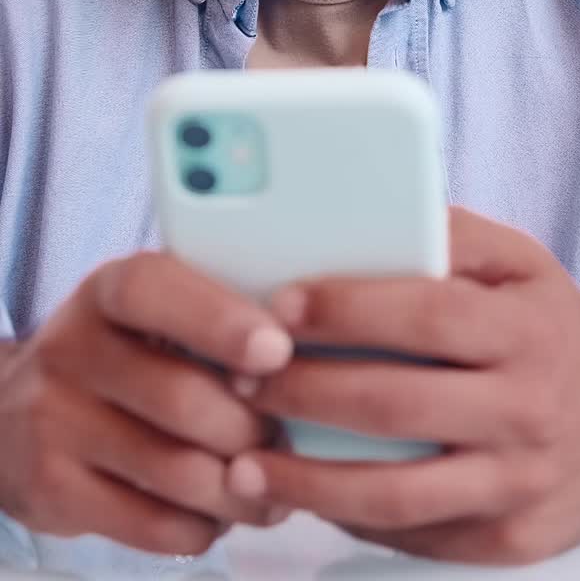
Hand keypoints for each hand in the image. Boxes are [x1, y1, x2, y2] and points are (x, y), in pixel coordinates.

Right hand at [0, 251, 293, 554]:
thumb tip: (311, 344)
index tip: (278, 350)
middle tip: (286, 439)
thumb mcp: (150, 313)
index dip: (220, 321)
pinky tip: (218, 515)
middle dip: (251, 428)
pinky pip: (151, 522)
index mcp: (106, 291)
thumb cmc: (122, 354)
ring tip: (271, 487)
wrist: (16, 415)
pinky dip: (202, 526)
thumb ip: (214, 315)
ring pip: (174, 470)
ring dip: (239, 488)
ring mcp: (53, 421)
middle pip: (181, 397)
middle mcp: (70, 348)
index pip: (154, 291)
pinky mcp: (50, 489)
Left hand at [224, 208, 579, 564]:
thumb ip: (454, 236)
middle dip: (305, 391)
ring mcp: (519, 483)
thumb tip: (371, 218)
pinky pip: (416, 535)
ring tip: (245, 464)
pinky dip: (351, 517)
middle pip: (397, 405)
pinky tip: (306, 495)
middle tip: (243, 377)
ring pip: (397, 493)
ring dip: (309, 480)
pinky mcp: (509, 539)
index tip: (281, 305)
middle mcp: (526, 408)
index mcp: (525, 330)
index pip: (427, 315)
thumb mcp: (524, 264)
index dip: (347, 309)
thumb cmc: (556, 331)